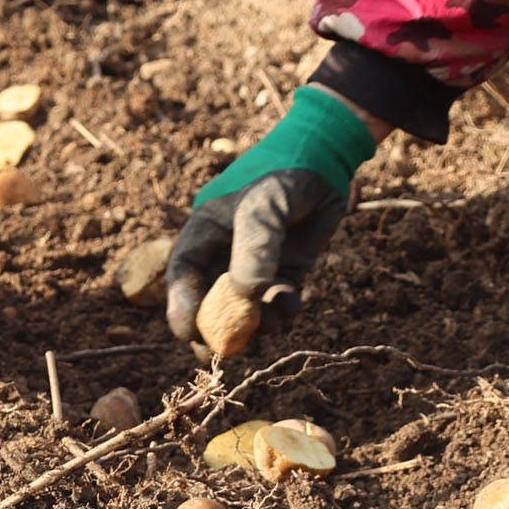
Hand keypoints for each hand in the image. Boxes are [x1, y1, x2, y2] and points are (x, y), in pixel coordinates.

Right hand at [164, 85, 378, 349]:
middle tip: (225, 350)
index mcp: (206, 229)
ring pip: (248, 308)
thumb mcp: (265, 204)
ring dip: (258, 322)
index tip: (187, 333)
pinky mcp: (289, 269)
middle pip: (211, 299)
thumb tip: (245, 295)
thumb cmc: (284, 172)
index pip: (184, 273)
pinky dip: (285, 309)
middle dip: (217, 326)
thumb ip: (255, 246)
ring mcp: (259, 263)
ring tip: (274, 320)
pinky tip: (296, 304)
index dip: (180, 304)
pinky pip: (280, 301)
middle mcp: (227, 251)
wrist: (327, 157)